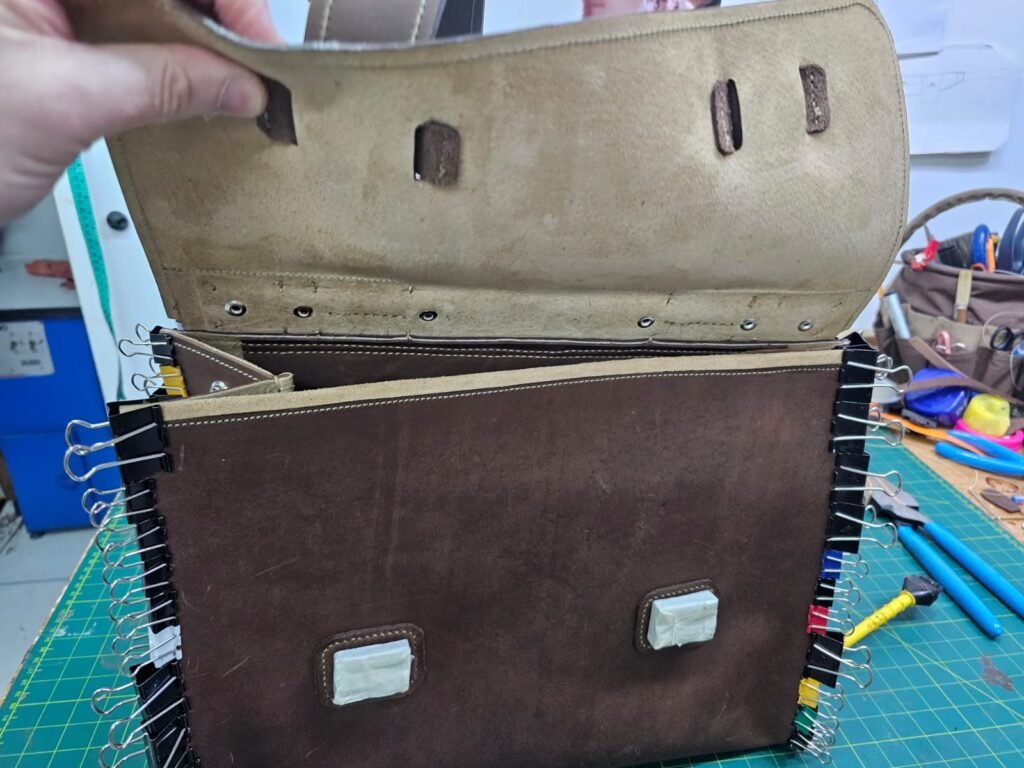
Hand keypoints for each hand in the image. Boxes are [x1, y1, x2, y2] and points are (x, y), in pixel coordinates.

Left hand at [0, 0, 279, 223]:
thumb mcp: (64, 103)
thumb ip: (161, 83)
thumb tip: (241, 83)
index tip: (257, 38)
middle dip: (213, 14)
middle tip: (257, 62)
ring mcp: (47, 8)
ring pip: (148, 5)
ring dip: (197, 38)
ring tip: (237, 75)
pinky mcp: (53, 39)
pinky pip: (130, 34)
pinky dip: (170, 59)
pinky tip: (199, 83)